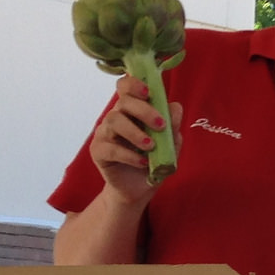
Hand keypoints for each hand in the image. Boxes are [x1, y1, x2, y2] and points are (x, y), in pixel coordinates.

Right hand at [86, 74, 179, 203]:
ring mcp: (104, 133)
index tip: (149, 93)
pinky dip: (129, 155)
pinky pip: (110, 148)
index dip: (134, 84)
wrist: (140, 189)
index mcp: (131, 110)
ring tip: (151, 146)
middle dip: (143, 110)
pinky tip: (143, 162)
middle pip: (122, 102)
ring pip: (114, 121)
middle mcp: (115, 117)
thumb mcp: (170, 144)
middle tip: (160, 125)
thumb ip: (173, 126)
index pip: (125, 87)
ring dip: (135, 133)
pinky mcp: (98, 151)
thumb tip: (176, 106)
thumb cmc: (154, 161)